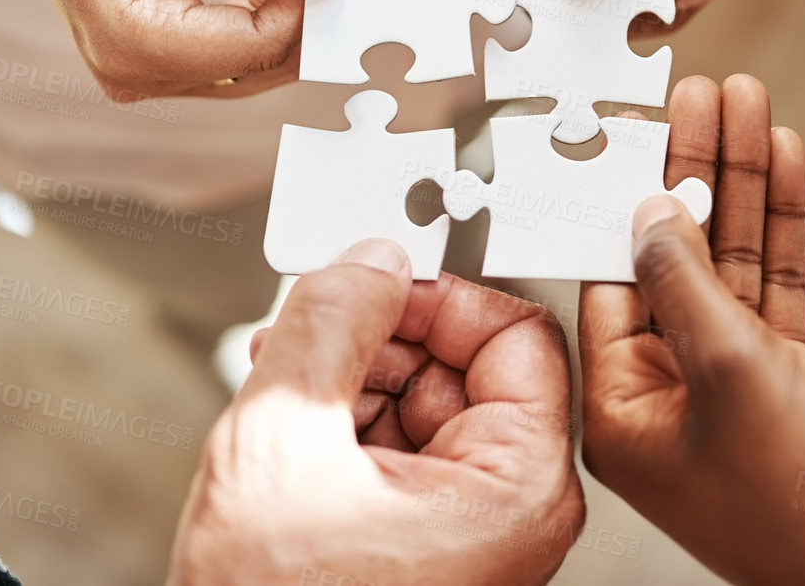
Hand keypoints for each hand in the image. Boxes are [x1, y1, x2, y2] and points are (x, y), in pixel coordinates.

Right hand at [168, 240, 584, 585]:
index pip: (519, 333)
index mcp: (519, 489)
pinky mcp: (428, 544)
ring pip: (426, 400)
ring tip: (291, 387)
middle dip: (384, 335)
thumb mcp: (285, 436)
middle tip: (314, 328)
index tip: (377, 278)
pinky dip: (347, 422)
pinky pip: (402, 447)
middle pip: (468, 364)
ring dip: (355, 376)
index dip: (442, 294)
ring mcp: (470, 530)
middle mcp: (512, 510)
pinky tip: (298, 429)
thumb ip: (331, 323)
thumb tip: (367, 258)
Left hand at [580, 75, 804, 585]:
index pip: (615, 275)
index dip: (634, 193)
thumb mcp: (732, 375)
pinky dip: (783, 228)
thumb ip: (687, 284)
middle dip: (696, 170)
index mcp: (621, 407)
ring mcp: (728, 385)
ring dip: (743, 185)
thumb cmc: (804, 509)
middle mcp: (666, 391)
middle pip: (676, 254)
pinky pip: (774, 287)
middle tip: (709, 92)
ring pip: (730, 262)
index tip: (645, 123)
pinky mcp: (784, 382)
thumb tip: (650, 211)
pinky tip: (785, 163)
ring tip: (750, 105)